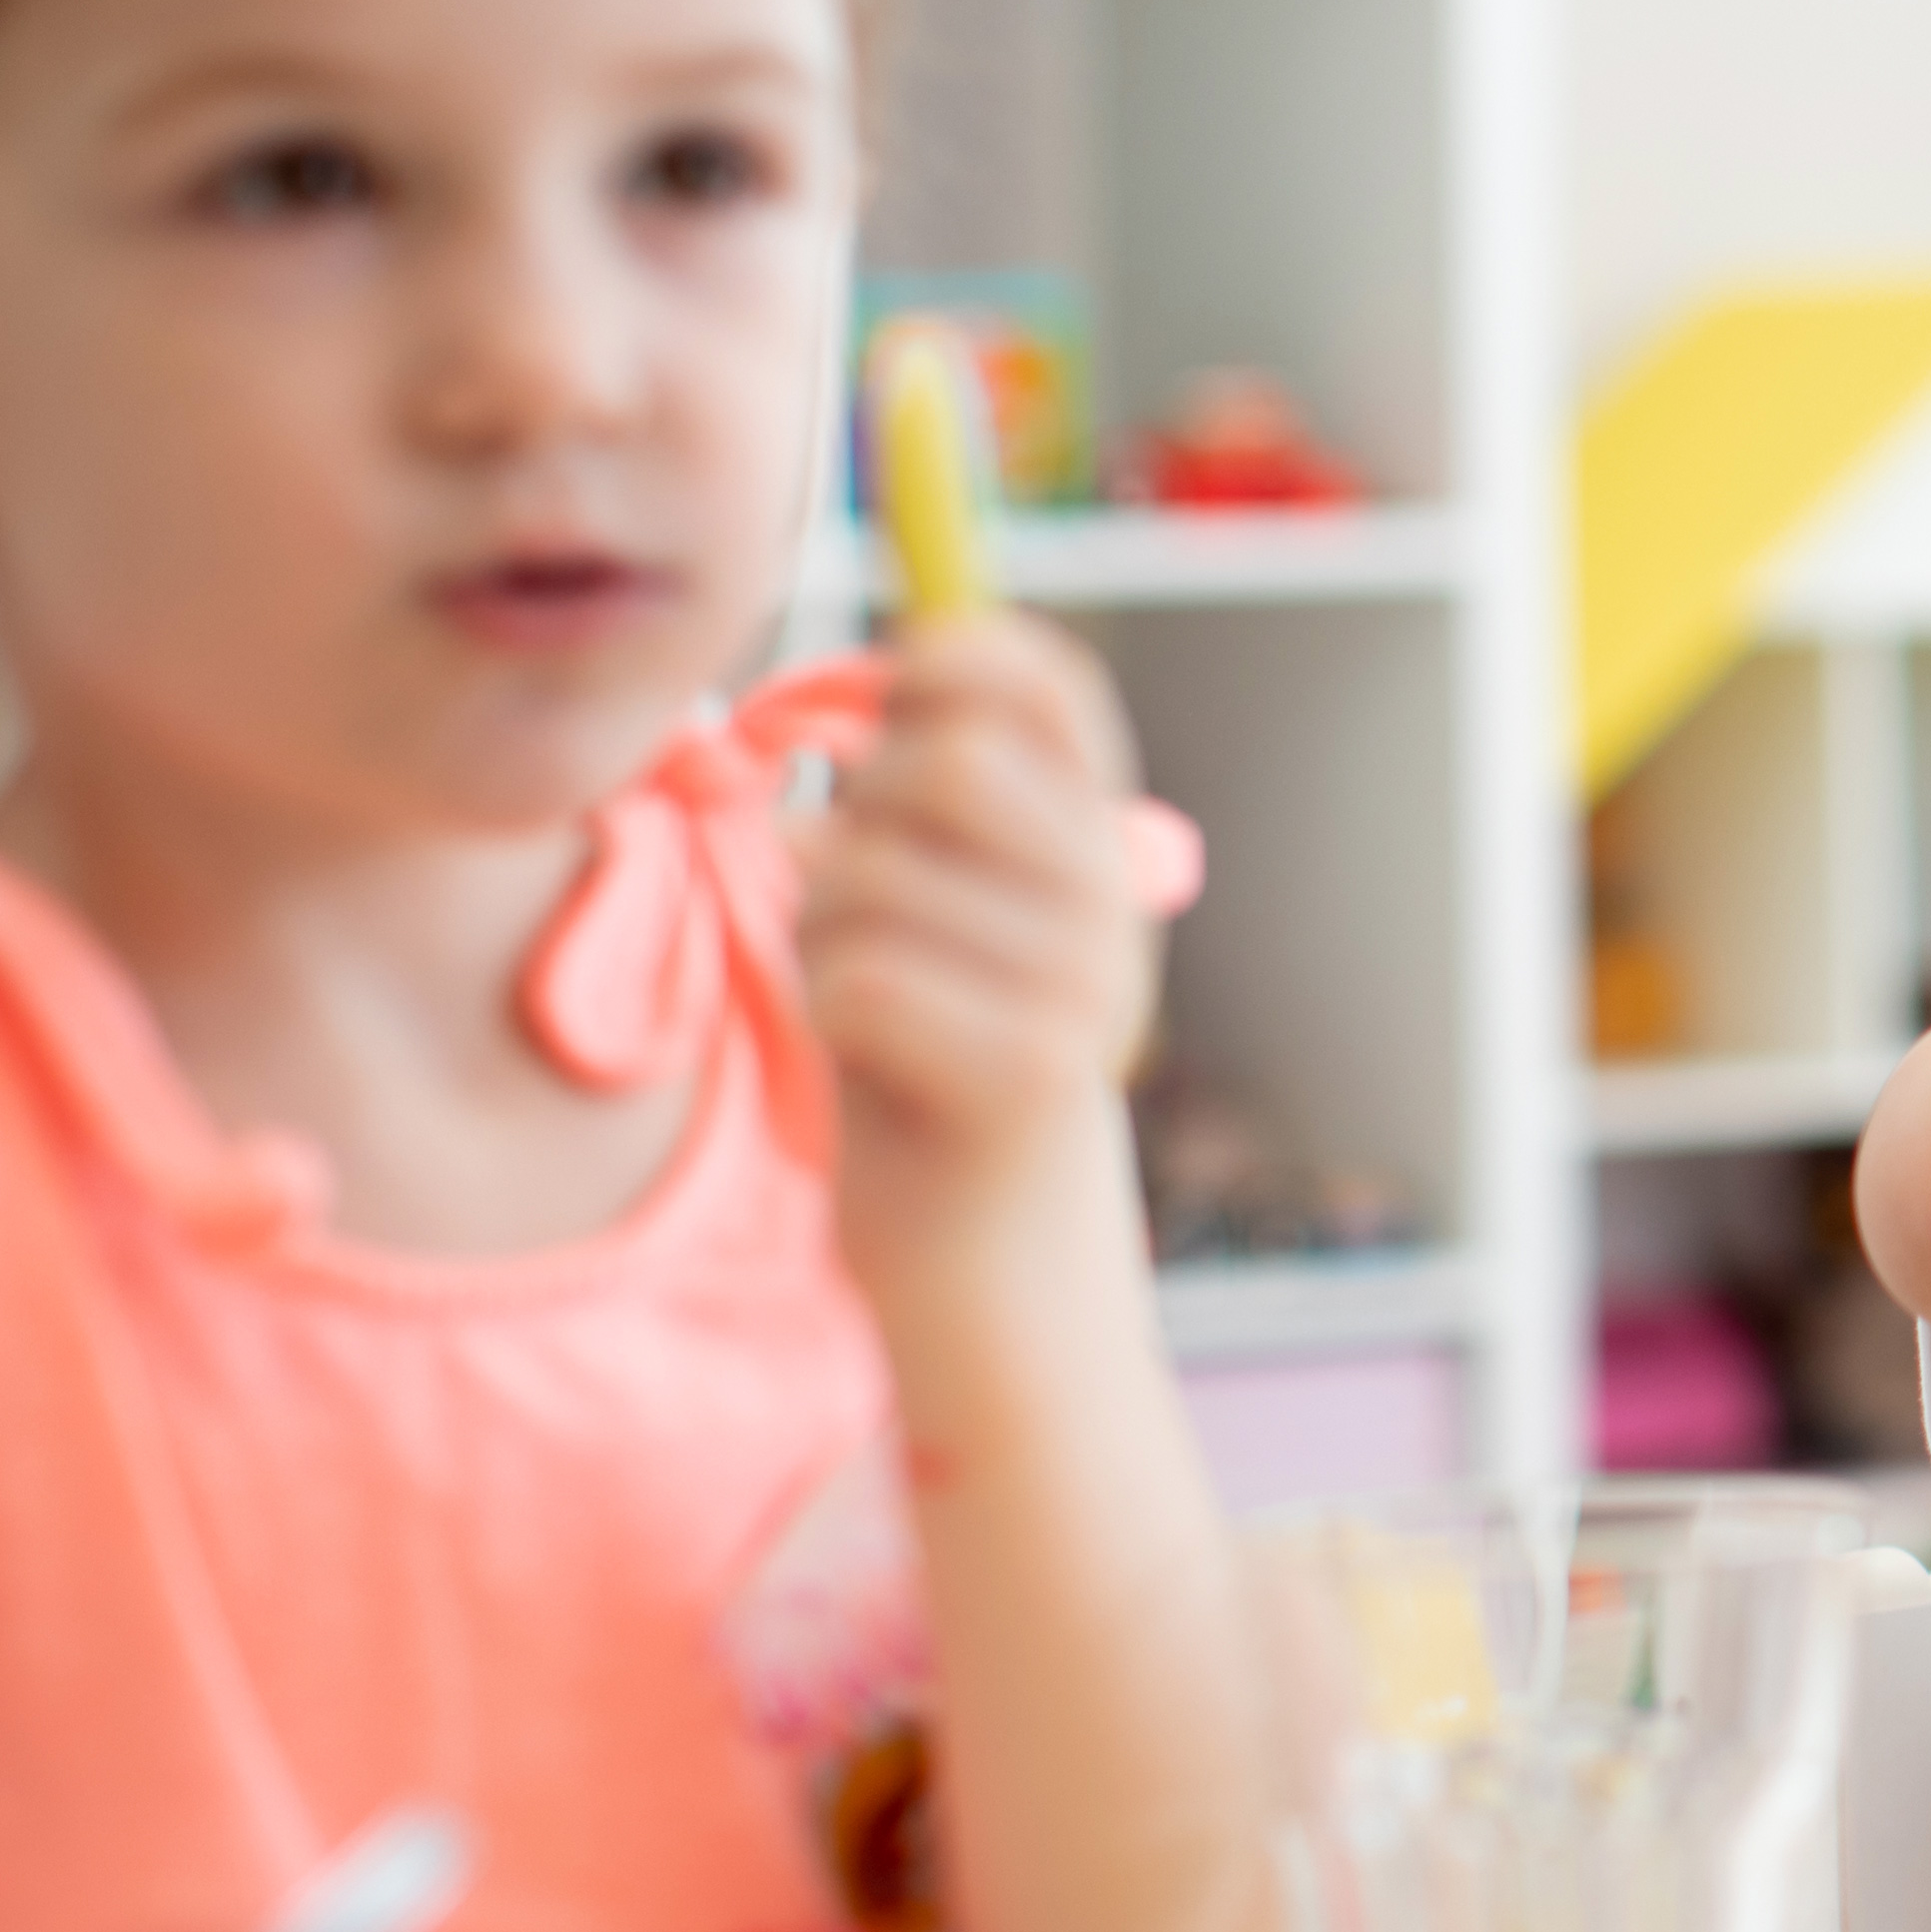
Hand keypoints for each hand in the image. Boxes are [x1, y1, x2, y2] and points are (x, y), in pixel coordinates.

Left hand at [798, 615, 1164, 1290]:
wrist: (994, 1274)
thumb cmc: (935, 1077)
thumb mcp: (944, 915)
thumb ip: (922, 807)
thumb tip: (858, 681)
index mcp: (1102, 849)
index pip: (1051, 685)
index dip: (950, 656)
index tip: (879, 697)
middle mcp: (1114, 907)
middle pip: (943, 761)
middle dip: (850, 819)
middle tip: (849, 900)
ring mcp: (1083, 990)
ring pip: (871, 872)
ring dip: (816, 930)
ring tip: (856, 995)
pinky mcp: (1028, 1077)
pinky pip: (860, 979)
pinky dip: (822, 1012)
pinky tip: (861, 1059)